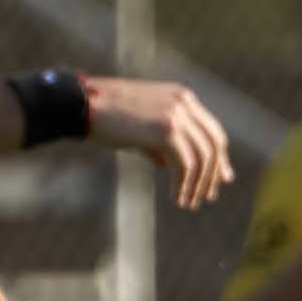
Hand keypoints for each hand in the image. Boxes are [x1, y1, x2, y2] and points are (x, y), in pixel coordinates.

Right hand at [91, 75, 234, 208]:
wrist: (81, 105)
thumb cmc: (106, 117)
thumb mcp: (142, 128)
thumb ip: (163, 144)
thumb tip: (177, 168)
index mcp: (182, 97)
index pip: (212, 130)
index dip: (218, 157)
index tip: (220, 179)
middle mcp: (184, 103)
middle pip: (213, 143)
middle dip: (213, 174)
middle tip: (207, 196)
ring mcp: (177, 115)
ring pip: (202, 157)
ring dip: (198, 184)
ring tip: (188, 203)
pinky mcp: (166, 130)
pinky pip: (186, 164)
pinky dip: (184, 185)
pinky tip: (177, 198)